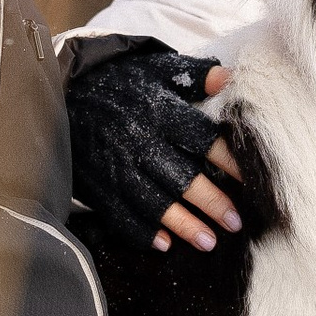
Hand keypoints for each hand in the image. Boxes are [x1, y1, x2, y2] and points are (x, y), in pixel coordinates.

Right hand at [66, 40, 246, 258]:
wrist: (66, 92)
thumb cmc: (123, 82)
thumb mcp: (158, 70)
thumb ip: (196, 76)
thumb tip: (231, 77)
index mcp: (158, 112)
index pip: (200, 139)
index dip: (227, 160)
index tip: (249, 179)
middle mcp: (138, 141)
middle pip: (180, 178)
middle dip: (211, 203)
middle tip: (236, 223)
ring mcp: (116, 166)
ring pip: (154, 203)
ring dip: (183, 225)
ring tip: (209, 243)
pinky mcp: (97, 184)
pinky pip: (120, 215)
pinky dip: (143, 232)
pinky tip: (166, 244)